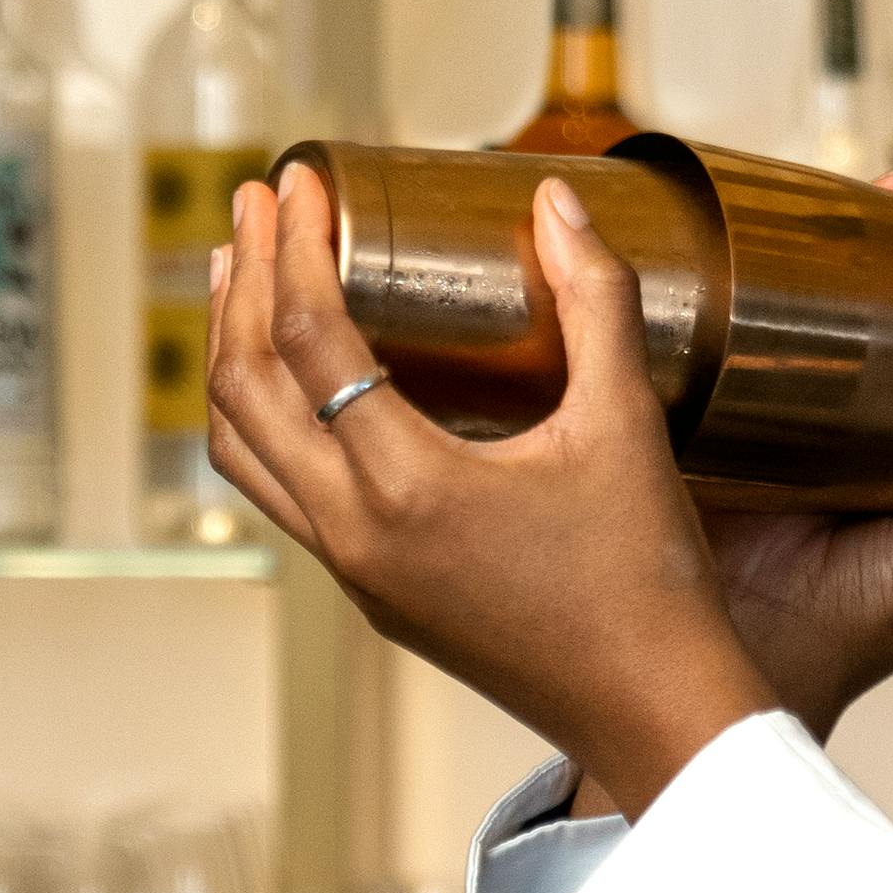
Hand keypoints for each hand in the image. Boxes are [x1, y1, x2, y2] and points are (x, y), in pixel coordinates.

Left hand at [200, 168, 892, 812]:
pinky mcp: (376, 595)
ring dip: (233, 354)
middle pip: (246, 386)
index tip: (301, 177)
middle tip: (259, 205)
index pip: (310, 338)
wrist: (659, 714)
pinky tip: (294, 379)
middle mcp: (358, 535)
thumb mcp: (629, 425)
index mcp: (408, 487)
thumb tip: (556, 201)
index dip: (296, 245)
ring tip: (244, 275)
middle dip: (243, 283)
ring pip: (243, 449)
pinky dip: (263, 419)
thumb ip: (593, 301)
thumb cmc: (653, 581)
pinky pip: (280, 493)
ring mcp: (358, 573)